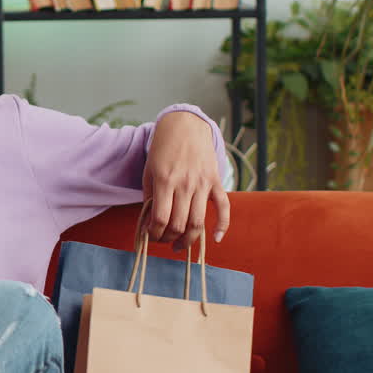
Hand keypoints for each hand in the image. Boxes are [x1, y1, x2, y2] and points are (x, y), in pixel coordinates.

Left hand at [141, 111, 230, 249]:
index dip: (154, 234)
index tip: (150, 236)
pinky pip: (224, 207)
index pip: (160, 219)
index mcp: (165, 181)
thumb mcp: (149, 171)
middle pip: (179, 225)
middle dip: (168, 239)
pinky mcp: (216, 182)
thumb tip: (148, 224)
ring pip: (198, 222)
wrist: (185, 126)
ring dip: (188, 240)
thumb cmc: (162, 149)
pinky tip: (214, 239)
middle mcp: (185, 184)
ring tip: (179, 246)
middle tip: (163, 241)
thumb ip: (149, 198)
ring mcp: (203, 183)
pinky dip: (222, 226)